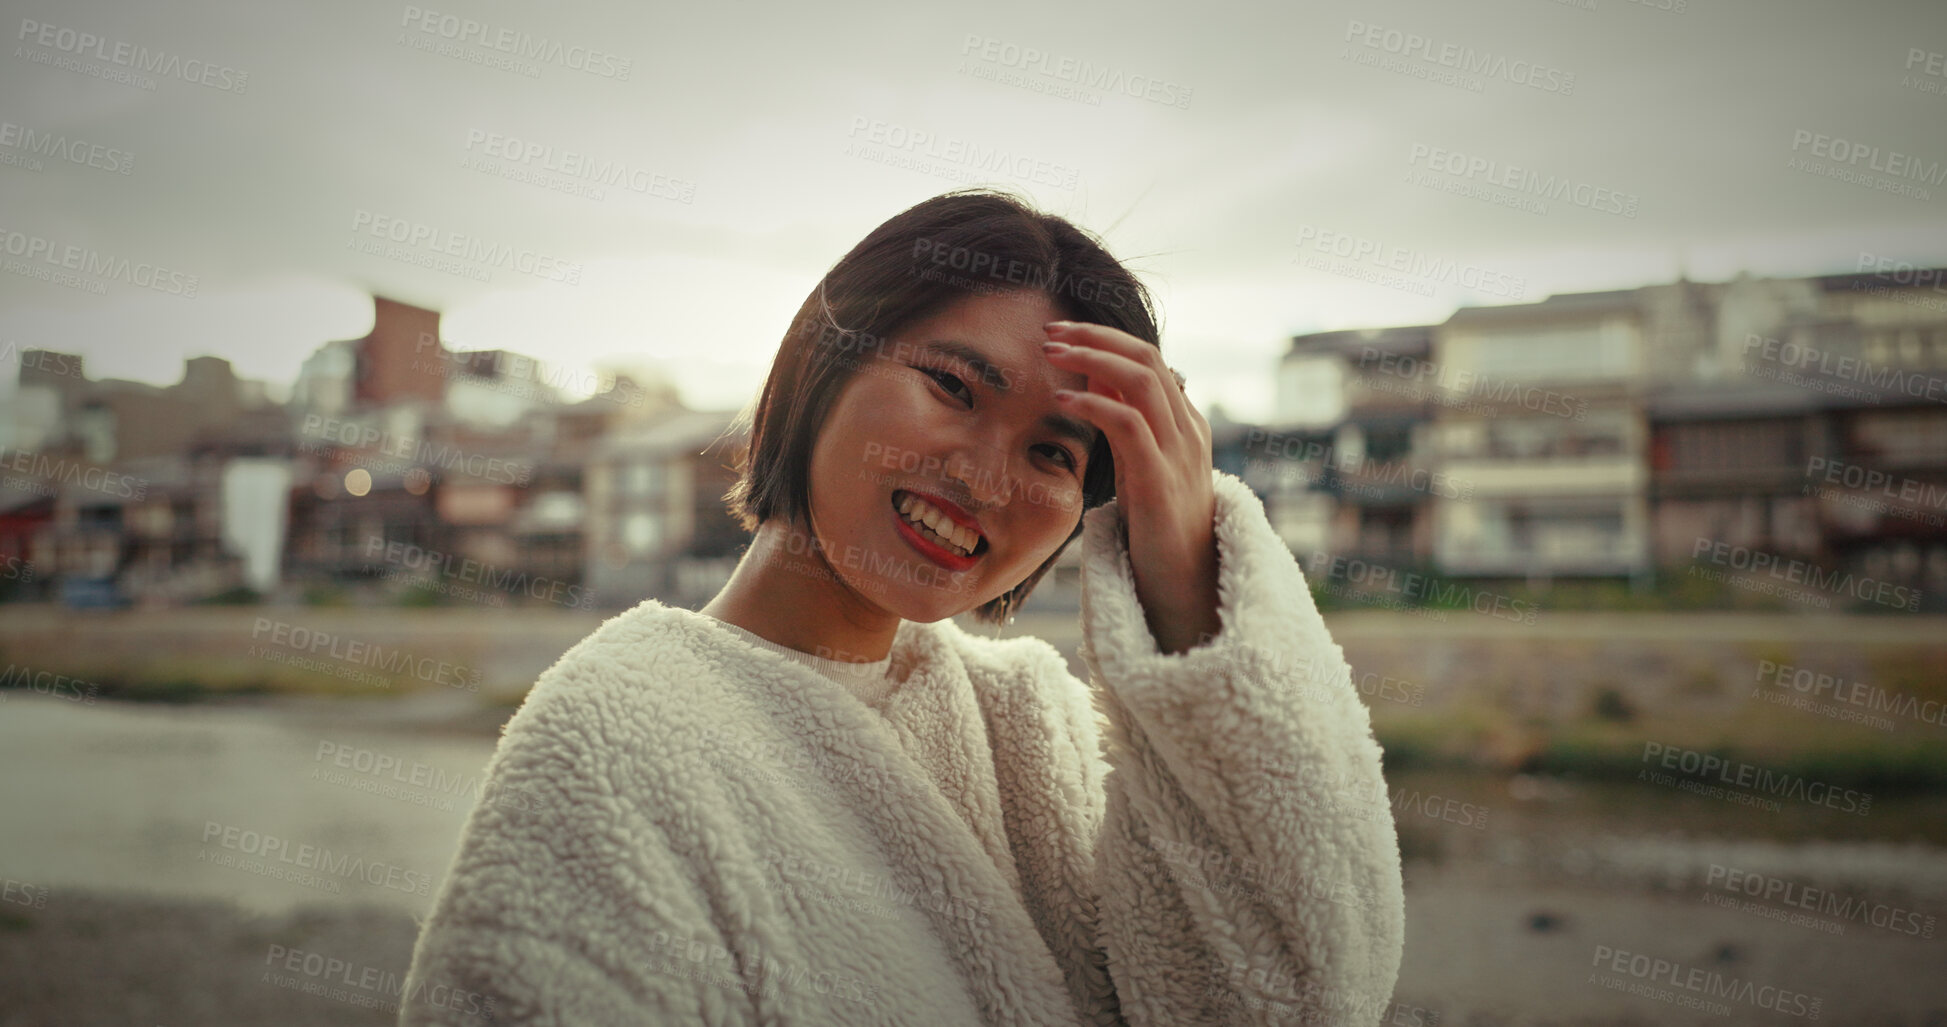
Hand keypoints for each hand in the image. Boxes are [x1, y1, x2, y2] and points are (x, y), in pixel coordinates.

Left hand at [1041, 320, 1218, 654]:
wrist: (1187, 586)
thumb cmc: (1158, 531)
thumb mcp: (1140, 466)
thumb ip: (1124, 423)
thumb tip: (1091, 379)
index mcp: (1185, 423)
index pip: (1148, 359)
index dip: (1104, 338)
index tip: (1060, 333)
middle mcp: (1188, 430)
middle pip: (1146, 357)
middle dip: (1094, 337)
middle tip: (1049, 332)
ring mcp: (1179, 453)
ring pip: (1142, 379)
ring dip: (1091, 358)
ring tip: (1051, 353)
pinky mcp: (1162, 481)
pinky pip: (1130, 425)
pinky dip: (1094, 404)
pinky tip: (1064, 401)